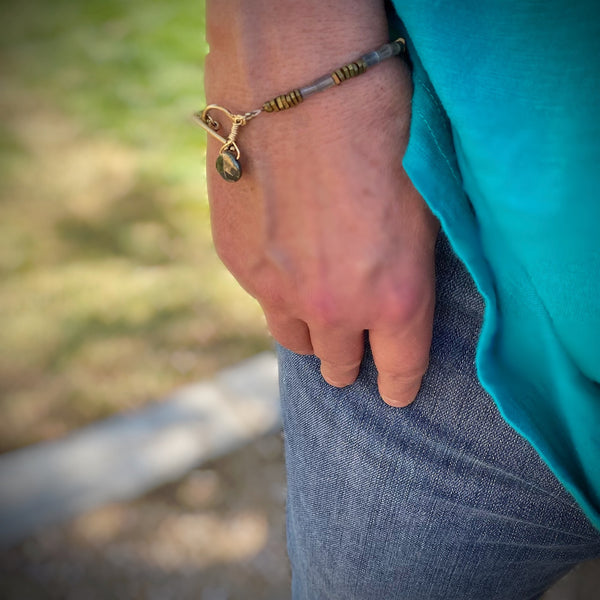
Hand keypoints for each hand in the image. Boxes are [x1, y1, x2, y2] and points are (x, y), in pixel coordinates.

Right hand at [205, 3, 438, 406]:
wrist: (298, 79)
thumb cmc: (378, 126)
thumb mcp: (420, 207)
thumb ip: (407, 271)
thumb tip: (395, 299)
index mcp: (394, 295)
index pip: (401, 371)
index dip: (400, 386)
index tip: (396, 393)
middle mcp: (334, 307)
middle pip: (340, 367)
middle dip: (352, 362)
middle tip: (354, 350)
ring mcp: (278, 289)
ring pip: (295, 341)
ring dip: (311, 332)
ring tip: (317, 309)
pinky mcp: (237, 264)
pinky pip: (263, 299)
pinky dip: (278, 290)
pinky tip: (285, 254)